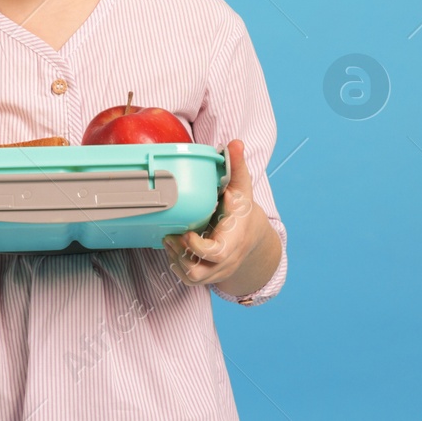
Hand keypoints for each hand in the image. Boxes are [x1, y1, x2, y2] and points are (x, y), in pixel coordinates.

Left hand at [163, 138, 262, 285]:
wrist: (252, 237)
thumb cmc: (241, 211)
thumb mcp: (242, 189)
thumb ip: (237, 167)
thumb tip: (235, 143)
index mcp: (233, 240)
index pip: (215, 253)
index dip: (198, 246)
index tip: (187, 232)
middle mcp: (226, 260)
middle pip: (200, 271)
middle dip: (181, 255)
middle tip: (171, 236)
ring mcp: (216, 270)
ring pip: (192, 277)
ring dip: (176, 260)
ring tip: (169, 240)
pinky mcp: (208, 274)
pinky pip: (189, 279)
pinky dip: (177, 266)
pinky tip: (173, 248)